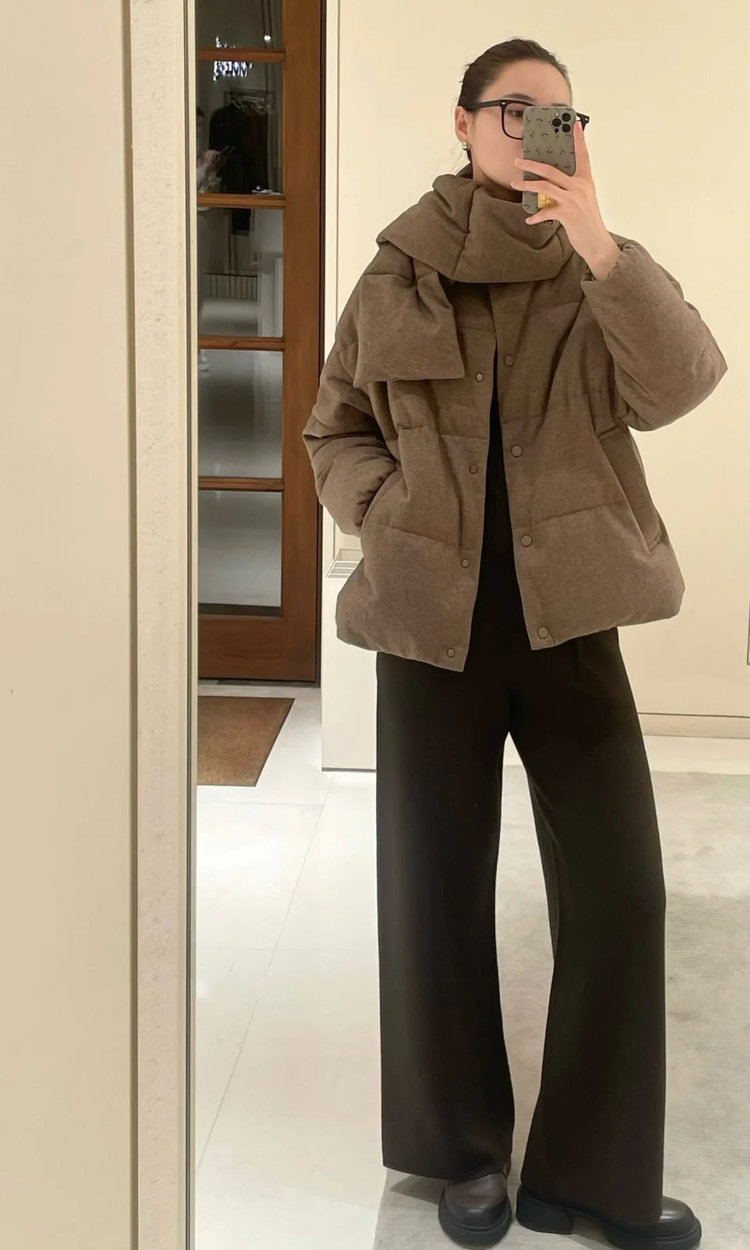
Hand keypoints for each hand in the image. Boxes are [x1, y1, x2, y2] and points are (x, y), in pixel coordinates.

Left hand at [509, 120, 618, 274]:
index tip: (574, 123)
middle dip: (533, 163)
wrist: (597, 243)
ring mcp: (573, 200)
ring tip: (515, 183)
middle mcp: (580, 187)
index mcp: (586, 180)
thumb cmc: (588, 221)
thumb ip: (572, 188)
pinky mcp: (568, 215)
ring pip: (545, 186)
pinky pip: (546, 212)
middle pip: (552, 170)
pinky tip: (529, 218)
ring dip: (527, 184)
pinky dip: (536, 216)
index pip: (583, 155)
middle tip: (519, 160)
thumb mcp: (584, 199)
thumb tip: (552, 182)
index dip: (578, 139)